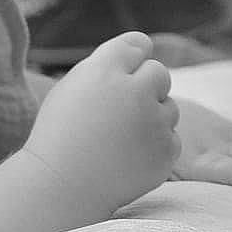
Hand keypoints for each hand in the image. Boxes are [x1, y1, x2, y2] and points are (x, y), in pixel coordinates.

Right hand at [17, 32, 179, 216]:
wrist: (61, 188)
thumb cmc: (60, 135)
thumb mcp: (72, 88)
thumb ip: (107, 66)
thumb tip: (142, 50)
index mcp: (104, 70)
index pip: (137, 43)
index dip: (133, 57)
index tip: (125, 72)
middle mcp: (134, 91)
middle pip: (159, 73)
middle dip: (145, 87)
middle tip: (120, 112)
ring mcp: (154, 122)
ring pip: (169, 107)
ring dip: (152, 118)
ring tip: (119, 139)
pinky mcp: (166, 151)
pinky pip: (171, 138)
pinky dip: (155, 146)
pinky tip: (128, 158)